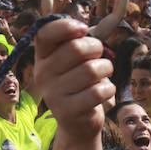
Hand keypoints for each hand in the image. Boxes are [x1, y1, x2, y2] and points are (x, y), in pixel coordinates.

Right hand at [34, 18, 113, 140]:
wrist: (77, 122)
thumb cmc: (78, 83)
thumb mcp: (71, 61)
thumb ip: (74, 42)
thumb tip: (82, 29)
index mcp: (42, 57)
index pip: (45, 34)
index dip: (66, 26)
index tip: (83, 29)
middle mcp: (43, 74)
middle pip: (76, 49)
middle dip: (96, 48)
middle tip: (99, 55)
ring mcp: (53, 94)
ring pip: (90, 70)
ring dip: (105, 68)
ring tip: (103, 74)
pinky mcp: (68, 111)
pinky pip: (97, 92)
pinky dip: (108, 88)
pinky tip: (104, 90)